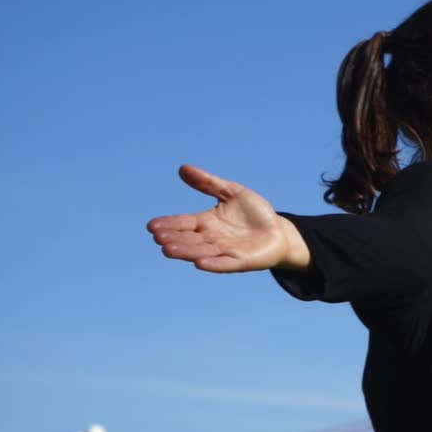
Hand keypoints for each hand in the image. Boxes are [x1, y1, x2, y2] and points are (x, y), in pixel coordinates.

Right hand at [147, 165, 305, 272]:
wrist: (279, 231)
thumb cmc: (255, 213)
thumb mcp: (232, 192)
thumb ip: (208, 183)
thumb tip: (182, 168)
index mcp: (206, 222)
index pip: (183, 222)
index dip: (169, 224)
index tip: (152, 226)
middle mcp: (212, 238)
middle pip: (188, 239)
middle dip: (174, 238)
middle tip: (157, 237)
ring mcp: (225, 251)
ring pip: (201, 252)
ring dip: (186, 251)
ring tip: (168, 249)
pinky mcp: (240, 262)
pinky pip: (224, 264)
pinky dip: (213, 264)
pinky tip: (199, 263)